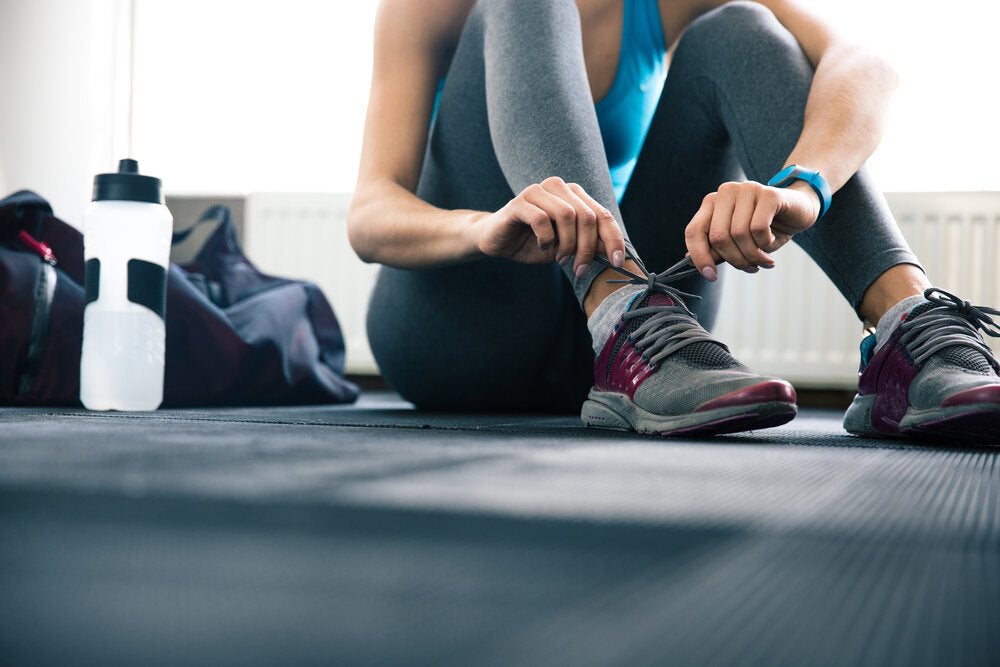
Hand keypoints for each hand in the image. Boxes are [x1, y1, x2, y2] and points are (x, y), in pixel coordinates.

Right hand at [473, 177, 625, 275]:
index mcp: (574, 195)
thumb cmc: (534, 243)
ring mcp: (538, 191)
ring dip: (567, 244)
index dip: (614, 239)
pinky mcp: (519, 202)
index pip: (603, 215)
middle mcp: (558, 187)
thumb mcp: (567, 247)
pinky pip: (542, 219)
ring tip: (560, 259)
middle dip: (586, 248)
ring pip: (566, 216)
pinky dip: (546, 238)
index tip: (618, 263)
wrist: (498, 241)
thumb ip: (589, 245)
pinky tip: (542, 246)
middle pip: (586, 217)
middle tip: (579, 269)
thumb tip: (615, 251)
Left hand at [684, 180, 820, 280]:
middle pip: (718, 237)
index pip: (693, 231)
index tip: (710, 276)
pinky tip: (770, 243)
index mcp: (712, 202)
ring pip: (739, 234)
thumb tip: (691, 263)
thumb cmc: (766, 227)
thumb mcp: (737, 242)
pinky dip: (764, 244)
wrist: (799, 210)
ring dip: (753, 255)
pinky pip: (758, 228)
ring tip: (763, 261)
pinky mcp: (769, 194)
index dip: (699, 257)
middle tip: (750, 268)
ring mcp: (747, 189)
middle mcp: (726, 192)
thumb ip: (716, 249)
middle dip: (735, 260)